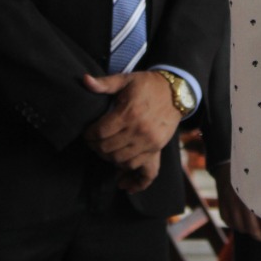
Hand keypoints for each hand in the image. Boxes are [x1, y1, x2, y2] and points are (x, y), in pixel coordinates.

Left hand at [82, 71, 180, 190]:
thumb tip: (85, 80)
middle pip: (107, 149)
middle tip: (93, 143)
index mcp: (129, 113)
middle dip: (96, 147)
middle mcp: (139, 130)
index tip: (87, 133)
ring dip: (109, 158)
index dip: (89, 135)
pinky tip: (123, 180)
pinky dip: (129, 173)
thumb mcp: (126, 80)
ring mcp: (149, 142)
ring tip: (105, 151)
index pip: (100, 133)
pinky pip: (140, 168)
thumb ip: (105, 83)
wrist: (176, 92)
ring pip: (121, 161)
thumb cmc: (147, 85)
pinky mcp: (157, 149)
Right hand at [214, 162, 260, 241]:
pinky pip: (228, 222)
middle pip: (252, 229)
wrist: (229, 161)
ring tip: (257, 231)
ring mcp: (229, 204)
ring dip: (249, 231)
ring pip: (240, 228)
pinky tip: (243, 224)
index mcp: (255, 195)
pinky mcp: (221, 205)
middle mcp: (241, 201)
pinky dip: (236, 225)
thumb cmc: (253, 171)